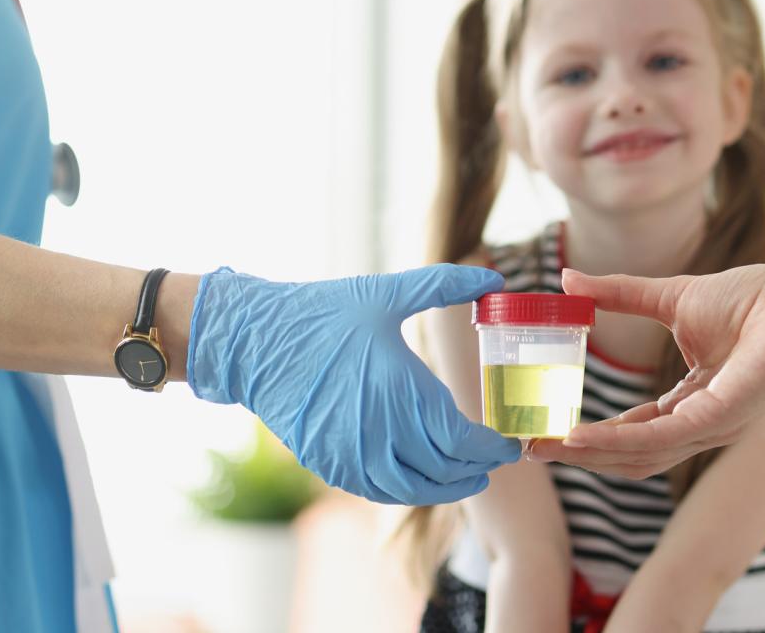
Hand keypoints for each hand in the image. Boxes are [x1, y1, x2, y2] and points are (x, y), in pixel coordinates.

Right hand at [187, 264, 520, 504]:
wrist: (255, 343)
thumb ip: (444, 285)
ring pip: (413, 490)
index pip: (463, 442)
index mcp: (402, 393)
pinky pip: (378, 490)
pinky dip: (407, 489)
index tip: (509, 443)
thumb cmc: (322, 314)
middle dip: (476, 468)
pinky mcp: (329, 465)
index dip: (492, 449)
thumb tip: (495, 274)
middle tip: (495, 459)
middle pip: (445, 470)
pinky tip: (419, 478)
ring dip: (446, 488)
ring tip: (467, 478)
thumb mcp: (386, 293)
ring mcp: (352, 455)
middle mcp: (381, 433)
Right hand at [529, 262, 764, 477]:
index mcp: (692, 402)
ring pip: (638, 456)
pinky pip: (657, 439)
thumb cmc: (752, 299)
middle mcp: (699, 425)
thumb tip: (568, 279)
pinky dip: (613, 440)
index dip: (588, 433)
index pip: (633, 429)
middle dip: (578, 454)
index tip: (546, 430)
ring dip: (587, 453)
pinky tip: (577, 437)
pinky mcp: (717, 420)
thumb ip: (619, 295)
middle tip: (531, 449)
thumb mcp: (669, 297)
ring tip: (544, 447)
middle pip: (629, 454)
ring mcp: (709, 428)